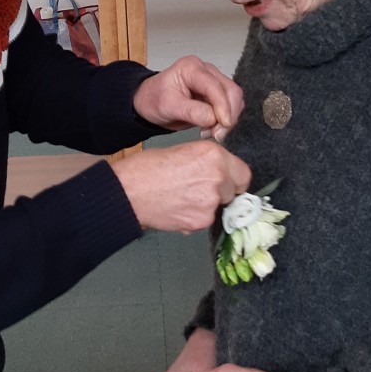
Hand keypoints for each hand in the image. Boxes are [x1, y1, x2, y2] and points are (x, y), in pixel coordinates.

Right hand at [110, 141, 249, 232]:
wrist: (128, 191)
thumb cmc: (147, 168)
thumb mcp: (183, 150)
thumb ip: (207, 161)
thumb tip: (219, 173)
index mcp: (214, 155)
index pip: (242, 174)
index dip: (233, 178)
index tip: (226, 181)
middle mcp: (218, 177)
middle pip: (233, 191)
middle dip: (220, 192)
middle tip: (197, 189)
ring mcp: (210, 202)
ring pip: (218, 206)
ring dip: (206, 205)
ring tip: (182, 197)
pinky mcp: (201, 220)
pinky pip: (205, 219)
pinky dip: (195, 217)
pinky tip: (177, 208)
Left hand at [133, 56, 243, 141]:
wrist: (149, 102)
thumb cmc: (154, 99)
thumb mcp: (168, 107)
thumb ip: (192, 112)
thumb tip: (214, 119)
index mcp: (191, 68)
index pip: (215, 86)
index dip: (223, 106)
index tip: (223, 125)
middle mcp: (205, 71)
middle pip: (231, 91)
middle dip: (228, 115)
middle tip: (217, 134)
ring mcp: (213, 81)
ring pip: (234, 99)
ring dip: (228, 119)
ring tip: (211, 132)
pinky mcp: (216, 93)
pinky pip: (231, 106)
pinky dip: (226, 119)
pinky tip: (211, 128)